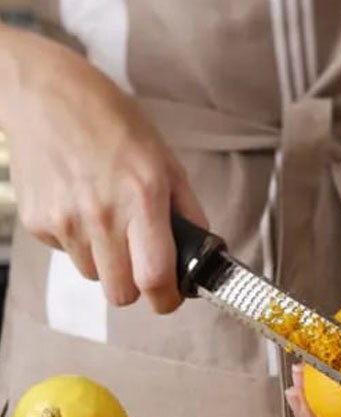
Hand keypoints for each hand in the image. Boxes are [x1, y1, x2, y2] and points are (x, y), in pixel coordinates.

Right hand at [0, 26, 206, 311]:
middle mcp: (102, 216)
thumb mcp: (167, 162)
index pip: (155, 279)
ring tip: (109, 223)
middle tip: (141, 264)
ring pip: (94, 277)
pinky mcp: (37, 222)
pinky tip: (81, 209)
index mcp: (143, 199)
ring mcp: (65, 221)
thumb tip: (203, 252)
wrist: (46, 93)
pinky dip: (80, 244)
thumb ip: (188, 212)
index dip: (166, 300)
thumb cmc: (114, 123)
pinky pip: (67, 256)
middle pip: (121, 294)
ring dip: (108, 263)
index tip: (170, 296)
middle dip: (136, 286)